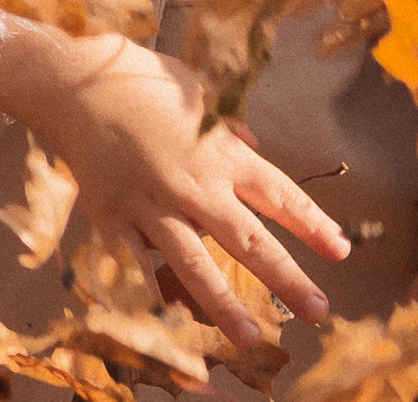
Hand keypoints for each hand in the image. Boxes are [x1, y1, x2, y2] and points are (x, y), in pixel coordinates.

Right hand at [0, 23, 350, 346]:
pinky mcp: (113, 217)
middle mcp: (193, 183)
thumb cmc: (142, 80)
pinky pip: (137, 263)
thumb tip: (253, 143)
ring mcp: (152, 204)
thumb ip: (227, 125)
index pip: (279, 194)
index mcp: (220, 151)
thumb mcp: (197, 92)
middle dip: (287, 278)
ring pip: (194, 263)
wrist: (78, 82)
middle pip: (249, 239)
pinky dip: (151, 292)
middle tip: (318, 310)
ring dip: (225, 304)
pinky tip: (168, 320)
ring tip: (250, 336)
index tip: (340, 251)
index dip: (312, 224)